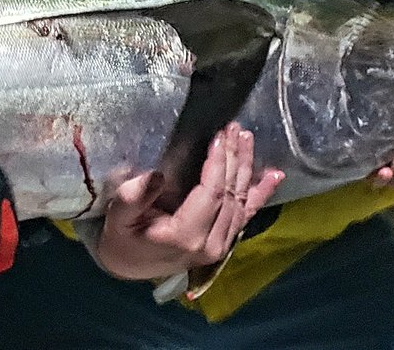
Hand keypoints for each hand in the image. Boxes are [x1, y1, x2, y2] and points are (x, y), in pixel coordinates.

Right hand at [95, 123, 281, 279]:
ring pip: (242, 201)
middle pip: (230, 194)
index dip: (218, 163)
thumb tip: (156, 175)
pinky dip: (261, 194)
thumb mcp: (118, 217)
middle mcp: (210, 243)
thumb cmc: (121, 237)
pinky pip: (246, 215)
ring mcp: (221, 245)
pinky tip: (275, 175)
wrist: (128, 265)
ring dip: (246, 168)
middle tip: (233, 128)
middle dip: (233, 158)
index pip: (212, 193)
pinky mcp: (224, 242)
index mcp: (186, 236)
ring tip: (246, 138)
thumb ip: (133, 198)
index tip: (218, 136)